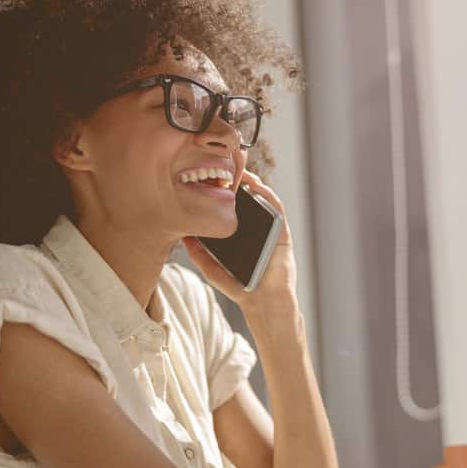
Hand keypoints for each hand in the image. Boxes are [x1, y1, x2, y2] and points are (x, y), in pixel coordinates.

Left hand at [182, 169, 297, 314]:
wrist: (263, 302)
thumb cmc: (240, 287)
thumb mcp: (212, 269)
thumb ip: (198, 254)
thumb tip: (184, 237)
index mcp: (241, 234)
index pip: (232, 207)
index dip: (222, 191)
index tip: (207, 179)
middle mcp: (257, 227)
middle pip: (247, 197)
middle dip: (236, 180)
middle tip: (222, 165)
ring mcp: (270, 228)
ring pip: (262, 197)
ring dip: (252, 181)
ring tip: (238, 168)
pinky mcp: (282, 231)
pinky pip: (277, 207)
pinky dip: (267, 193)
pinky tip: (255, 185)